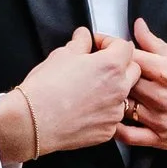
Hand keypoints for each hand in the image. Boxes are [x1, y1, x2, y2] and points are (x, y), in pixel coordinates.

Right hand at [0, 25, 137, 163]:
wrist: (33, 122)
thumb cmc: (45, 88)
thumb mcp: (61, 55)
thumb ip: (80, 43)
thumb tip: (83, 36)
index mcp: (111, 66)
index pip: (125, 46)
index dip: (109, 43)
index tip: (96, 45)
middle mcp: (119, 89)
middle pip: (133, 70)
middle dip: (119, 64)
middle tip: (98, 65)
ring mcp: (115, 112)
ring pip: (124, 95)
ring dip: (113, 88)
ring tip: (89, 88)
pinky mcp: (108, 131)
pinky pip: (113, 116)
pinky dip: (103, 110)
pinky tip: (85, 108)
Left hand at [120, 15, 166, 153]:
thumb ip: (157, 44)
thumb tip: (138, 27)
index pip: (127, 56)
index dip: (113, 50)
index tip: (109, 49)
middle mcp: (161, 95)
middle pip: (120, 80)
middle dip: (114, 74)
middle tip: (110, 71)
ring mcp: (160, 119)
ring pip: (121, 105)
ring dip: (116, 98)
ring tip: (114, 93)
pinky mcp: (161, 139)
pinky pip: (128, 136)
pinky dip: (117, 128)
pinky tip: (116, 118)